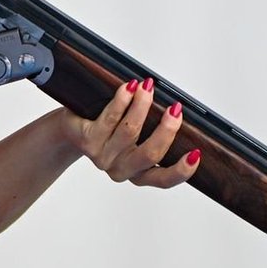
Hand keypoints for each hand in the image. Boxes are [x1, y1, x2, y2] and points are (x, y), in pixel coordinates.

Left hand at [59, 78, 200, 187]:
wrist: (70, 131)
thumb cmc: (109, 131)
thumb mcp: (137, 137)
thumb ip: (156, 132)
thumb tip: (178, 112)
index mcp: (138, 173)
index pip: (164, 180)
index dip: (182, 170)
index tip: (196, 153)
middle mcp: (120, 169)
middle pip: (149, 154)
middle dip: (167, 130)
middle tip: (176, 109)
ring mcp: (103, 157)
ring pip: (129, 132)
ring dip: (142, 107)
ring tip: (149, 88)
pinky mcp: (88, 141)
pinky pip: (109, 119)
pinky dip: (121, 101)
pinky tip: (129, 88)